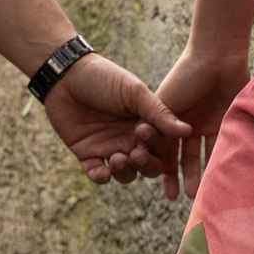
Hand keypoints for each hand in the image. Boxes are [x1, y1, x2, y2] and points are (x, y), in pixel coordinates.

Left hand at [43, 53, 188, 184]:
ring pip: (125, 173)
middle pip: (147, 165)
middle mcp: (130, 138)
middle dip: (145, 165)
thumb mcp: (134, 92)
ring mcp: (109, 147)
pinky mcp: (87, 154)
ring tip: (117, 158)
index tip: (143, 132)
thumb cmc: (104, 78)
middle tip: (135, 154)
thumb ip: (158, 113)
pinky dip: (102, 178)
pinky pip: (98, 174)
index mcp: (145, 123)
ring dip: (125, 172)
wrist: (66, 75)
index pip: (161, 145)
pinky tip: (103, 171)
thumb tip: (187, 130)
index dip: (157, 146)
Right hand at [153, 44, 251, 202]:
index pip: (161, 149)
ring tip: (197, 194)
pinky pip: (218, 145)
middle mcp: (183, 122)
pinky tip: (215, 177)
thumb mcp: (166, 104)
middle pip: (180, 155)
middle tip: (179, 198)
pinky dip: (216, 161)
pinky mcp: (223, 121)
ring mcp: (203, 122)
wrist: (217, 57)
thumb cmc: (186, 76)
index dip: (161, 169)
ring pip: (199, 154)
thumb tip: (148, 160)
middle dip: (179, 176)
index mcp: (166, 117)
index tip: (164, 190)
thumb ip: (159, 130)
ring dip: (198, 173)